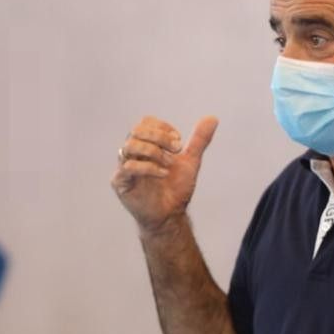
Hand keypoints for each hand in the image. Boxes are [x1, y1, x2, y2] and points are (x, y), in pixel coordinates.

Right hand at [111, 115, 218, 234]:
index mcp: (145, 145)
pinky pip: (128, 167)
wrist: (171, 215)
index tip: (179, 142)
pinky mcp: (120, 183)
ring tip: (169, 163)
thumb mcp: (191, 161)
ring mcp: (124, 167)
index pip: (146, 122)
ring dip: (154, 151)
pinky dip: (148, 167)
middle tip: (176, 149)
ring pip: (130, 146)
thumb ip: (199, 141)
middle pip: (136, 131)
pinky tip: (163, 174)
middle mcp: (132, 153)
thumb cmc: (175, 188)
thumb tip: (213, 118)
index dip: (163, 127)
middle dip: (159, 137)